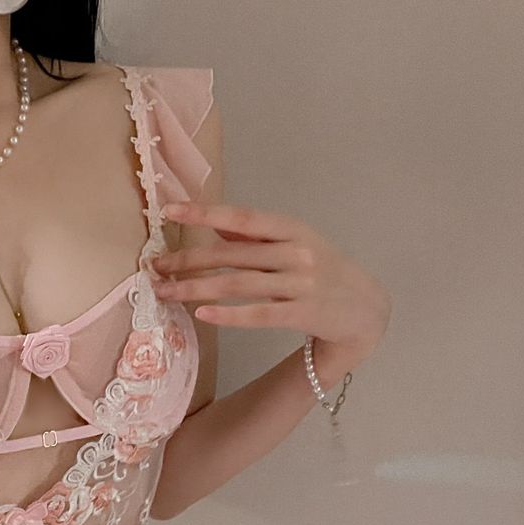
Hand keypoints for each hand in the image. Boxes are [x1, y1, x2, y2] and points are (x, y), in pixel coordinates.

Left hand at [147, 201, 391, 364]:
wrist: (367, 311)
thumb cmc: (325, 274)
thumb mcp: (296, 244)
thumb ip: (257, 235)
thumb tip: (216, 224)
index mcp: (292, 230)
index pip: (243, 217)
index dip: (205, 212)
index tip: (169, 210)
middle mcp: (297, 252)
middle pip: (232, 254)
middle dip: (188, 259)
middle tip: (156, 267)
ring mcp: (302, 284)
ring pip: (238, 284)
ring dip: (196, 288)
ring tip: (165, 292)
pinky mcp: (304, 314)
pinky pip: (259, 314)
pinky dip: (228, 315)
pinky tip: (201, 314)